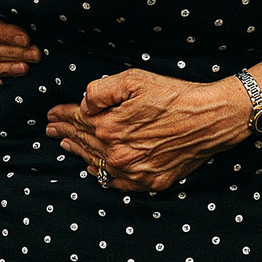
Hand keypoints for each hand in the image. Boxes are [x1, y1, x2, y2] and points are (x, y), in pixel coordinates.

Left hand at [46, 69, 249, 191]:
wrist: (211, 118)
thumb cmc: (175, 95)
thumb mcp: (134, 80)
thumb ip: (100, 91)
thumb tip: (83, 104)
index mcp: (109, 127)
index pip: (78, 120)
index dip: (63, 114)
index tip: (51, 113)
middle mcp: (117, 154)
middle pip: (84, 142)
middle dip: (65, 133)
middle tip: (50, 129)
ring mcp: (133, 171)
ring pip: (97, 163)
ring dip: (79, 153)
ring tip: (65, 144)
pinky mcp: (150, 181)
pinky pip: (117, 182)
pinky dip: (103, 175)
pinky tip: (95, 168)